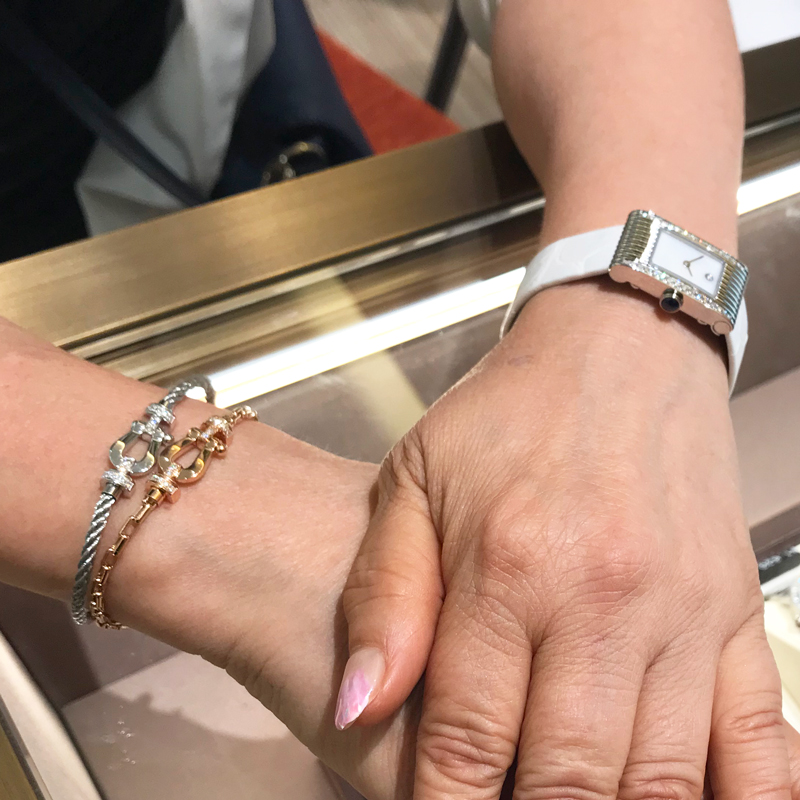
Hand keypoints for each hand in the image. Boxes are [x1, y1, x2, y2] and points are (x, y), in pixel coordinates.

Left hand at [3, 315, 798, 799]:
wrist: (617, 346)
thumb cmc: (510, 411)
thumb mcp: (414, 480)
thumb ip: (384, 595)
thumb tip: (356, 704)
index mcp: (509, 568)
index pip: (468, 740)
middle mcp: (602, 600)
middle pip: (571, 780)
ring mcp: (680, 611)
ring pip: (663, 779)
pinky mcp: (732, 609)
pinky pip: (761, 738)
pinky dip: (743, 797)